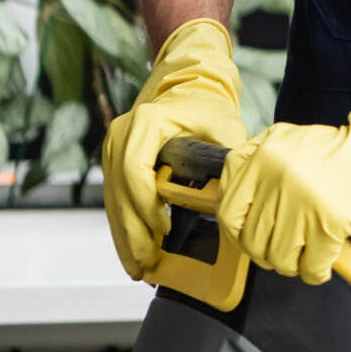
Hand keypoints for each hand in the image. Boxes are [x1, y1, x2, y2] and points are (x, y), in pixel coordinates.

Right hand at [100, 19, 245, 278]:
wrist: (188, 83)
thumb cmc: (207, 106)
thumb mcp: (224, 127)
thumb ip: (227, 158)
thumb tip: (237, 195)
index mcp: (146, 124)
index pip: (135, 172)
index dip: (146, 205)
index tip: (164, 229)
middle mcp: (121, 136)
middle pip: (119, 193)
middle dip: (132, 233)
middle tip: (146, 266)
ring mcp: (114, 149)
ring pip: (113, 201)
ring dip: (125, 236)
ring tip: (139, 268)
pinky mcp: (115, 161)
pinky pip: (116, 199)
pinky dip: (125, 225)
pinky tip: (134, 250)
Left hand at [217, 28, 350, 282]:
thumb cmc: (343, 150)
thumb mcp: (289, 141)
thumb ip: (256, 163)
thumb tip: (226, 197)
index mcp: (265, 155)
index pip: (229, 210)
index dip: (237, 233)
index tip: (250, 238)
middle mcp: (279, 176)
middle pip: (253, 240)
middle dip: (267, 253)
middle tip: (284, 251)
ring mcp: (303, 200)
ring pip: (279, 257)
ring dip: (292, 265)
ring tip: (306, 256)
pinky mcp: (329, 221)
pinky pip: (311, 266)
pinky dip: (316, 272)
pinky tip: (324, 264)